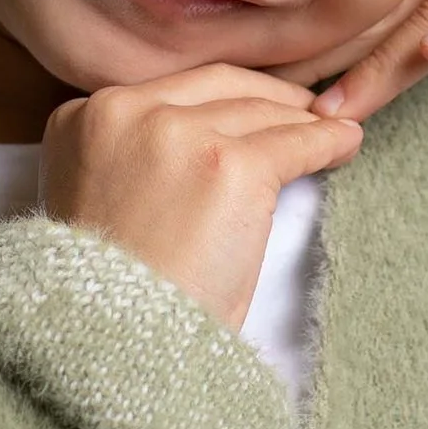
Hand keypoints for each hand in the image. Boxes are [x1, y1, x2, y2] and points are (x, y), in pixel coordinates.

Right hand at [41, 64, 364, 329]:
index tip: (249, 107)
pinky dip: (328, 142)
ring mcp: (180, 134)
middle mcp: (128, 111)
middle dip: (267, 95)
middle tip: (302, 109)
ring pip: (259, 111)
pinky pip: (295, 143)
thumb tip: (205, 145)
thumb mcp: (100, 203)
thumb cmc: (108, 296)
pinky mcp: (232, 166)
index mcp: (83, 118)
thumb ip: (133, 161)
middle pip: (218, 86)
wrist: (115, 342)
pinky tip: (344, 144)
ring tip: (332, 130)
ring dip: (302, 120)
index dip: (219, 98)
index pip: (170, 90)